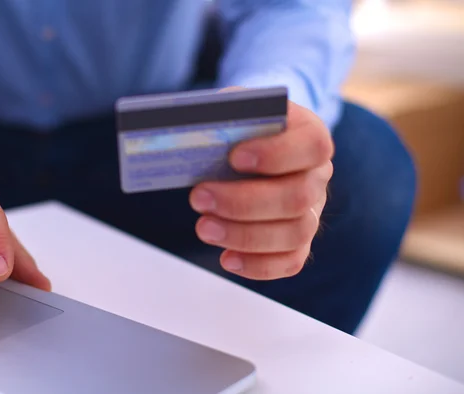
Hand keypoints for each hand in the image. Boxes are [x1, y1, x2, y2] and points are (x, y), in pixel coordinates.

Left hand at [189, 100, 333, 279]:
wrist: (246, 146)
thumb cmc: (238, 127)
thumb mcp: (231, 109)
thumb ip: (221, 115)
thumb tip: (191, 131)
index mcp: (309, 134)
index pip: (313, 145)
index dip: (276, 154)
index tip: (234, 157)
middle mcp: (317, 174)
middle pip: (298, 197)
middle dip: (243, 202)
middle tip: (198, 198)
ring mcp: (312, 210)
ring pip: (294, 233)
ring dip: (245, 235)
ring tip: (203, 228)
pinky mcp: (298, 240)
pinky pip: (291, 261)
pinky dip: (259, 265)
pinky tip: (227, 258)